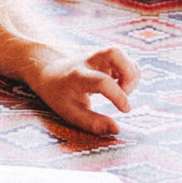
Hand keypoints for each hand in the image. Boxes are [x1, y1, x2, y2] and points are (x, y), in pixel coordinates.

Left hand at [20, 44, 138, 134]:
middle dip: (129, 74)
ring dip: (131, 74)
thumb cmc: (61, 97)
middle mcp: (89, 61)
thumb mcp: (72, 114)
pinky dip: (130, 73)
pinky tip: (122, 86)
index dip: (118, 95)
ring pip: (121, 54)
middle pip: (115, 52)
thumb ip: (93, 123)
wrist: (50, 74)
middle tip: (125, 93)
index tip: (125, 109)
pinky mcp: (106, 57)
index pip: (102, 81)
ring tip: (123, 91)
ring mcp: (98, 56)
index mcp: (77, 76)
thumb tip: (117, 130)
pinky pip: (125, 60)